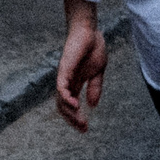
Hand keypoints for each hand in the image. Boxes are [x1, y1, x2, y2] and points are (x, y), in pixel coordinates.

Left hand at [54, 0, 107, 131]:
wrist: (90, 30)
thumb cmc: (93, 47)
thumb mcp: (98, 72)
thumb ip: (95, 88)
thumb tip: (93, 105)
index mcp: (75, 84)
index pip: (71, 105)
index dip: (76, 118)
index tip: (85, 128)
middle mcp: (66, 82)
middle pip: (63, 107)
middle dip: (73, 119)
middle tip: (84, 128)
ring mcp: (64, 77)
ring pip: (61, 100)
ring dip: (69, 112)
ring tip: (80, 119)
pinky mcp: (64, 69)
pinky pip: (61, 88)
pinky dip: (66, 98)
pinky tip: (74, 105)